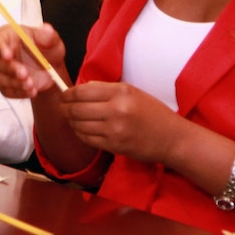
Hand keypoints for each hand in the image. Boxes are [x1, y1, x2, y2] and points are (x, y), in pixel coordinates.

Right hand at [0, 23, 68, 97]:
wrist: (50, 69)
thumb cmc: (46, 50)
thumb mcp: (51, 40)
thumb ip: (48, 35)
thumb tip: (47, 29)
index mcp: (7, 37)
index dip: (1, 48)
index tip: (8, 55)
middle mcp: (0, 54)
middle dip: (11, 69)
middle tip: (24, 73)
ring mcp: (0, 71)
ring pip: (0, 78)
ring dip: (15, 83)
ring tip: (31, 84)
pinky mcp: (5, 85)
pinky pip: (7, 91)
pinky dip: (19, 93)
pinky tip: (31, 91)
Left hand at [61, 80, 180, 161]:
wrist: (171, 138)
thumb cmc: (152, 112)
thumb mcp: (132, 92)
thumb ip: (106, 89)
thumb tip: (81, 88)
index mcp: (121, 92)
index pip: (82, 91)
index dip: (68, 93)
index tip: (65, 95)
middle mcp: (116, 110)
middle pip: (76, 108)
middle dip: (66, 108)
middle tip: (63, 107)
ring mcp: (114, 130)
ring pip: (78, 124)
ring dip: (71, 121)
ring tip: (72, 118)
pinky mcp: (113, 146)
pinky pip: (86, 139)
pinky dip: (80, 133)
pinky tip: (82, 129)